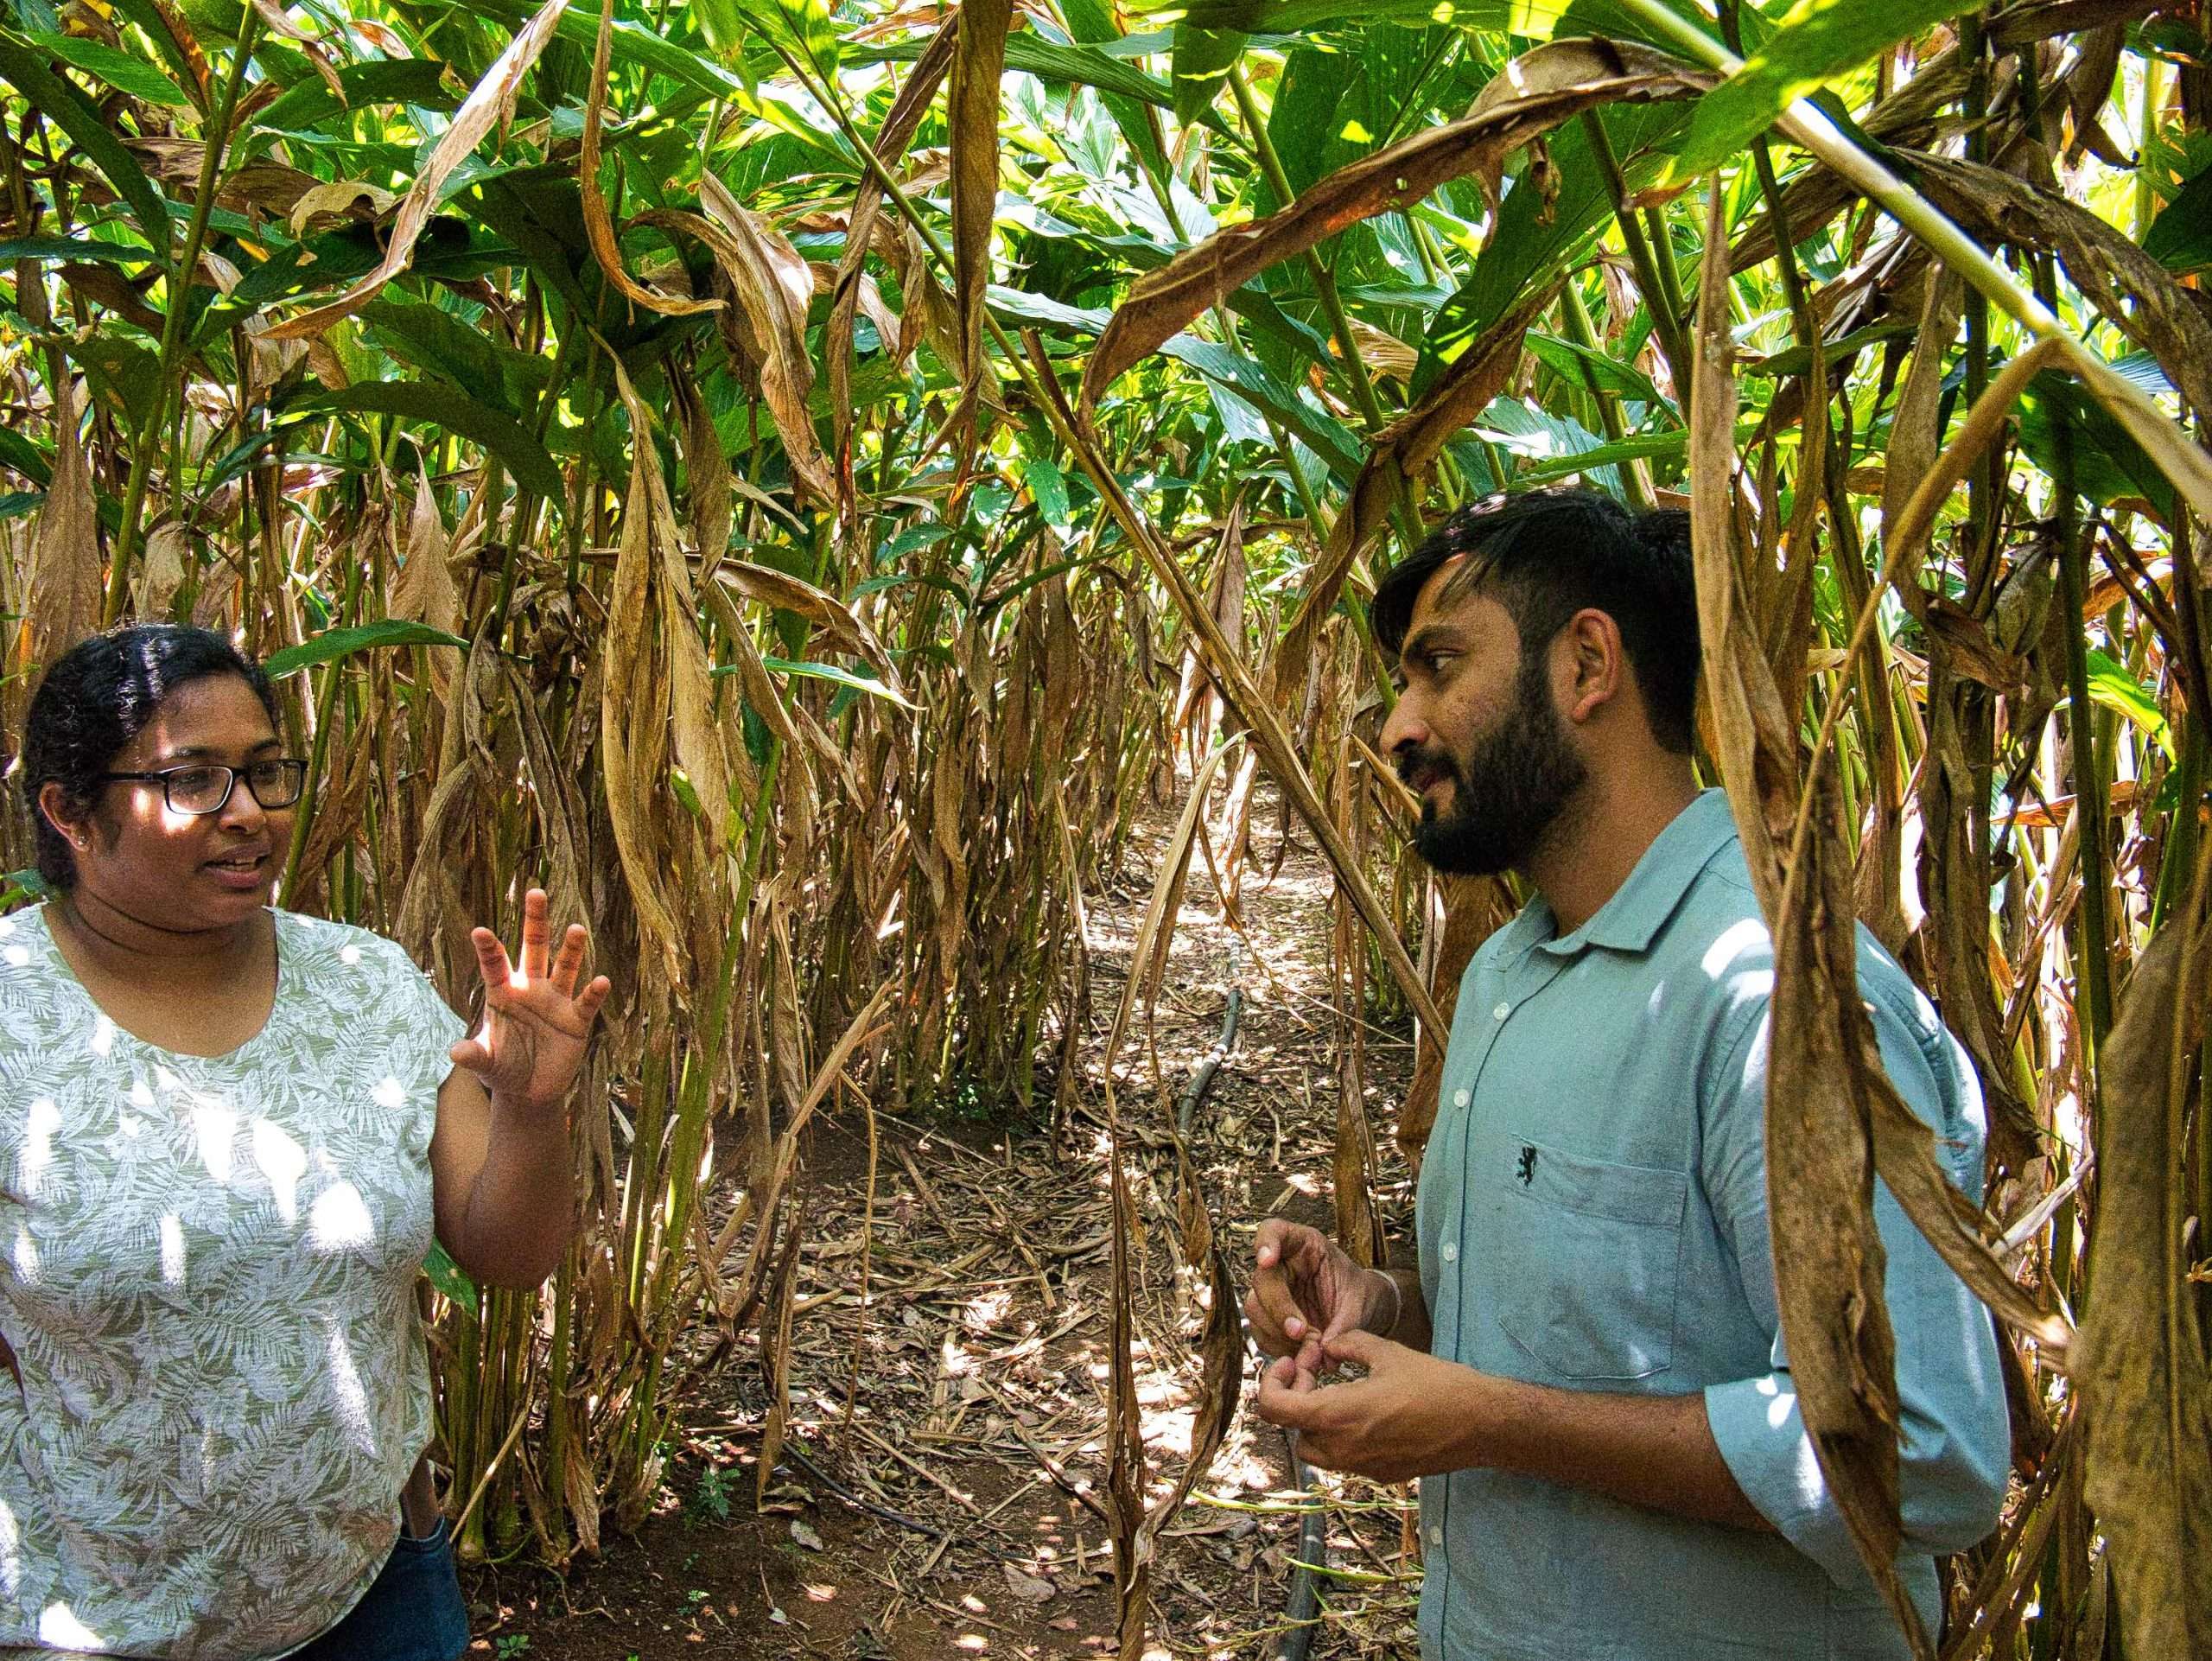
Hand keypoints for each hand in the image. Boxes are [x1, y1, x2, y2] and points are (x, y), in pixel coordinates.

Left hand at [452, 888, 611, 1114]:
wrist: (530, 1090)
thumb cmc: (502, 1067)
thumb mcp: (485, 1063)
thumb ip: (474, 1055)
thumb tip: (455, 1052)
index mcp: (503, 992)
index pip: (494, 965)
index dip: (488, 949)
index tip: (479, 931)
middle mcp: (531, 988)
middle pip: (534, 948)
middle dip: (536, 922)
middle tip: (536, 892)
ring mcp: (556, 1001)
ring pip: (564, 967)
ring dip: (571, 949)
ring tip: (577, 929)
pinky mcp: (576, 1020)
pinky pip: (586, 1002)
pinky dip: (594, 993)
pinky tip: (601, 981)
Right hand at [1243, 1219, 1394, 1377]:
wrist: (1358, 1312)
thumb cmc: (1356, 1296)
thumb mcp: (1357, 1305)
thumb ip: (1343, 1326)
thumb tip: (1325, 1351)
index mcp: (1304, 1245)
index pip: (1274, 1231)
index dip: (1265, 1243)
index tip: (1267, 1261)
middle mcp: (1282, 1265)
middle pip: (1262, 1279)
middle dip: (1279, 1308)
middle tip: (1300, 1332)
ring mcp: (1271, 1290)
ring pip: (1255, 1308)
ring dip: (1277, 1332)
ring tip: (1309, 1347)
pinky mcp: (1267, 1316)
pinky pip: (1260, 1332)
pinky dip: (1277, 1346)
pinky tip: (1298, 1352)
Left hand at [1254, 1329, 1488, 1484]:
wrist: (1480, 1424)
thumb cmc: (1436, 1384)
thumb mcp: (1386, 1351)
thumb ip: (1347, 1345)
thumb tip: (1327, 1346)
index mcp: (1337, 1416)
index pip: (1273, 1409)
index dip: (1271, 1382)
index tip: (1293, 1363)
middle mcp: (1343, 1449)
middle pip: (1293, 1429)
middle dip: (1296, 1398)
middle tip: (1317, 1371)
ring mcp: (1362, 1467)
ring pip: (1315, 1450)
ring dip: (1315, 1420)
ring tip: (1338, 1391)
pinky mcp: (1381, 1474)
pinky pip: (1344, 1458)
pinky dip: (1341, 1435)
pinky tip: (1366, 1409)